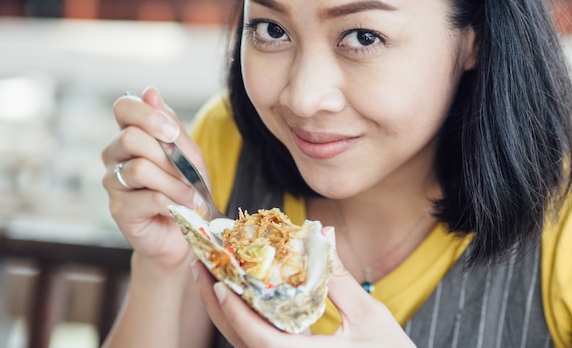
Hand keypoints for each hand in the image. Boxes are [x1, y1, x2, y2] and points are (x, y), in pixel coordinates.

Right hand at [101, 86, 209, 270]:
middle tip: (187, 171)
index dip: (146, 115)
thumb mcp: (188, 155)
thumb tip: (150, 91)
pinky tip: (183, 209)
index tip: (171, 133)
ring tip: (191, 196)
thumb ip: (171, 126)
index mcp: (130, 136)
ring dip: (175, 183)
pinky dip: (174, 202)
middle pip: (129, 138)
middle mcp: (115, 156)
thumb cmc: (186, 190)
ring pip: (140, 169)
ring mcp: (113, 184)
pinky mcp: (120, 211)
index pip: (123, 108)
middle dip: (166, 154)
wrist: (185, 234)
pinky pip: (149, 197)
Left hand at [194, 228, 415, 347]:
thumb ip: (340, 280)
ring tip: (212, 273)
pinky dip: (245, 316)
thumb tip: (323, 235)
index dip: (236, 310)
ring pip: (246, 341)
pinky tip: (243, 291)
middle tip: (202, 266)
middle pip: (241, 339)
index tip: (220, 280)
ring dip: (226, 308)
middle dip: (217, 303)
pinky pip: (260, 340)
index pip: (258, 338)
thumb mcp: (370, 317)